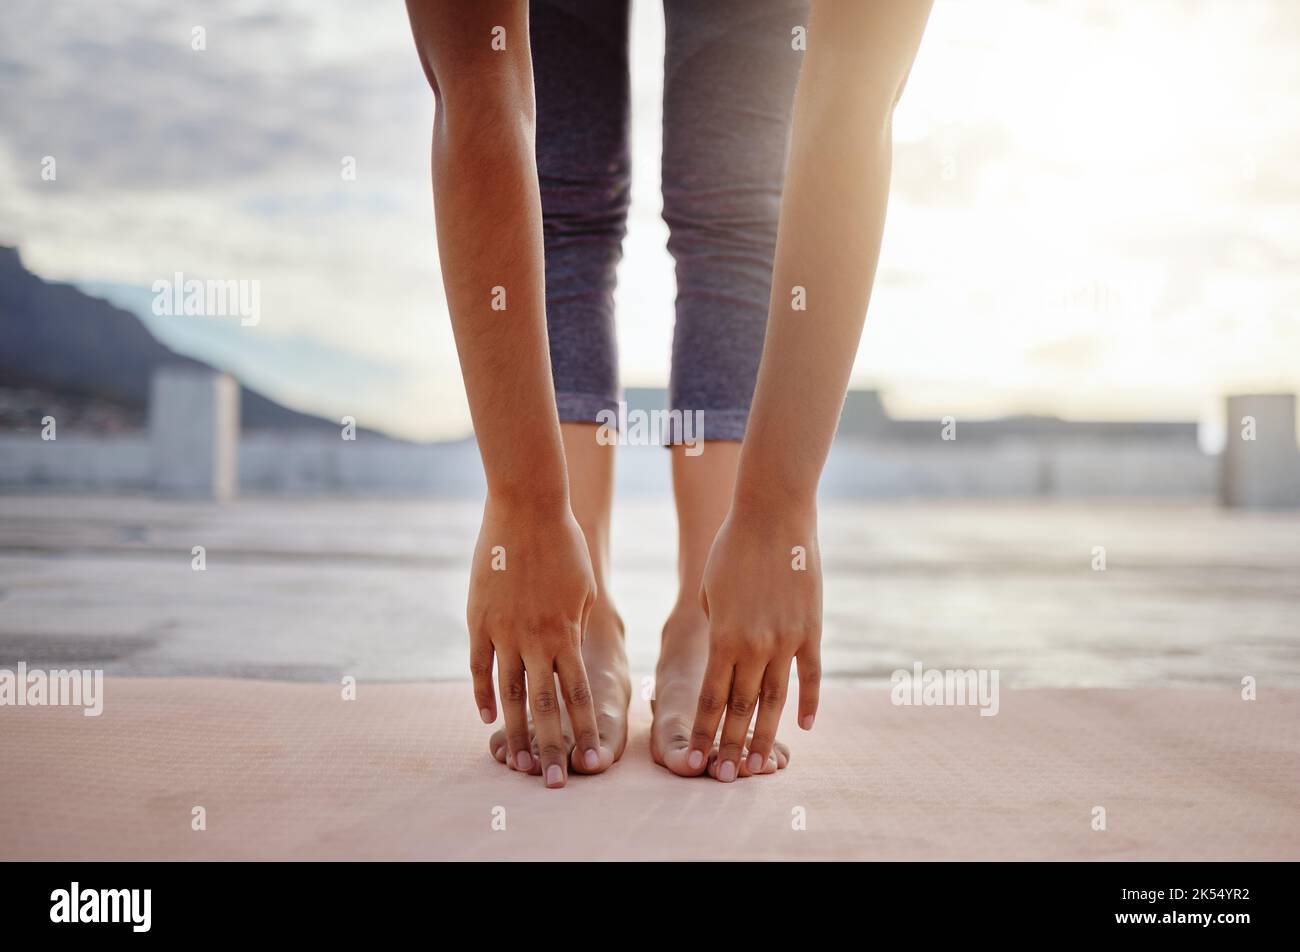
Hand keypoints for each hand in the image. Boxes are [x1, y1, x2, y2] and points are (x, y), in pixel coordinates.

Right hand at [467, 494, 599, 787]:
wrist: (527, 507)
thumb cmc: (564, 544)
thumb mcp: (583, 589)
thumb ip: (577, 626)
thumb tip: (572, 658)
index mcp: (567, 632)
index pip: (577, 694)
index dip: (582, 730)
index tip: (588, 762)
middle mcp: (535, 638)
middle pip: (544, 705)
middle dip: (550, 747)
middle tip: (553, 781)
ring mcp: (502, 631)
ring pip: (508, 693)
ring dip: (513, 731)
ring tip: (515, 761)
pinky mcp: (477, 619)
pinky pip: (478, 666)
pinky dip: (481, 693)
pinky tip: (487, 717)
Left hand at [689, 502, 821, 781]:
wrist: (773, 515)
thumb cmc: (731, 547)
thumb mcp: (710, 590)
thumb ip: (717, 627)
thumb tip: (726, 652)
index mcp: (723, 638)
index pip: (711, 699)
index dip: (704, 733)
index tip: (697, 761)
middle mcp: (755, 646)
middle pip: (742, 708)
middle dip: (732, 746)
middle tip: (728, 778)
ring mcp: (787, 640)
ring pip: (776, 700)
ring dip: (767, 735)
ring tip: (761, 766)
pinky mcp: (811, 630)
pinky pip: (811, 675)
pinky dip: (808, 703)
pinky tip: (805, 727)